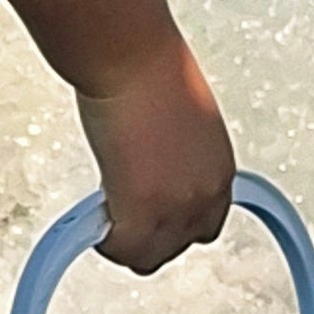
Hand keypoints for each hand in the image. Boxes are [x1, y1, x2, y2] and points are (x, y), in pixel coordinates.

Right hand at [76, 32, 235, 274]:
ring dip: (124, 241)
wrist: (132, 56)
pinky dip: (104, 241)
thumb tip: (153, 166)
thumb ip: (176, 155)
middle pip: (177, 247)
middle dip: (147, 236)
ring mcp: (177, 207)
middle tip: (119, 215)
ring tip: (104, 215)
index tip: (147, 214)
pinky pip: (122, 250)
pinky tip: (93, 218)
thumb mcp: (181, 122)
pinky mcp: (143, 211)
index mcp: (220, 169)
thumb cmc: (150, 68)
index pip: (206, 225)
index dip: (171, 224)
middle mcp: (207, 193)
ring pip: (149, 257)